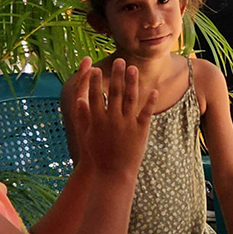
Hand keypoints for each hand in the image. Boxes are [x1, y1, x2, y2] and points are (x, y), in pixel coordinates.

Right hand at [68, 58, 155, 175]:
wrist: (112, 174)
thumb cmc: (96, 154)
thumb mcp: (86, 135)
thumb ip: (83, 116)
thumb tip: (79, 99)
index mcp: (98, 120)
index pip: (95, 95)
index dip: (96, 80)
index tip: (97, 67)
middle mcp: (112, 119)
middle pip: (115, 92)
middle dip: (117, 74)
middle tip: (119, 60)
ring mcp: (127, 124)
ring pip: (131, 98)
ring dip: (132, 81)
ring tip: (133, 68)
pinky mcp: (140, 131)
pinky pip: (146, 112)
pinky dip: (150, 101)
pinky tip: (154, 89)